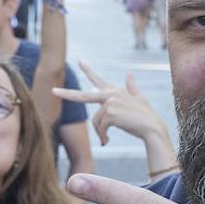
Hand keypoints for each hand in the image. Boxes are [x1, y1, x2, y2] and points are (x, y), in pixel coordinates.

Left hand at [53, 61, 170, 145]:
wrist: (152, 127)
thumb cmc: (145, 115)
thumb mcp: (139, 99)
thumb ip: (132, 87)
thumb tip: (129, 74)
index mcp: (115, 91)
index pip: (98, 80)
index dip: (88, 70)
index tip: (80, 61)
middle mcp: (111, 94)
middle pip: (83, 96)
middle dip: (66, 94)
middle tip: (52, 91)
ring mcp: (110, 102)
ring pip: (95, 122)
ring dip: (100, 133)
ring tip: (107, 139)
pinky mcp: (110, 112)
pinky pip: (100, 128)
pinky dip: (102, 137)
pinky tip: (107, 141)